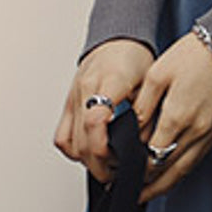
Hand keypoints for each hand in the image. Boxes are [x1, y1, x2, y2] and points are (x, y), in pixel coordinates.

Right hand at [54, 38, 155, 184]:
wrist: (117, 40)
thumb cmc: (134, 59)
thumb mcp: (149, 83)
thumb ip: (146, 113)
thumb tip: (145, 146)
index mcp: (108, 80)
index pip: (95, 120)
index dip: (104, 148)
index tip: (118, 161)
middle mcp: (85, 89)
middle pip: (82, 140)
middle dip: (101, 164)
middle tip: (119, 171)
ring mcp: (73, 97)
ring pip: (70, 143)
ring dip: (89, 161)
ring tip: (108, 164)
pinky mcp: (67, 105)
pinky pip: (62, 137)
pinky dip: (75, 151)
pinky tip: (91, 153)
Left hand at [131, 30, 211, 203]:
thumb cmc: (192, 55)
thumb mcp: (157, 75)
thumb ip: (143, 107)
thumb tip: (134, 132)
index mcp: (178, 117)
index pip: (154, 156)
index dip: (138, 169)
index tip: (125, 174)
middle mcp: (196, 131)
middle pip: (170, 171)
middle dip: (151, 186)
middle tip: (135, 195)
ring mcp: (210, 133)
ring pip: (186, 169)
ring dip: (168, 184)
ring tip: (151, 192)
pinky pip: (198, 157)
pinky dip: (182, 169)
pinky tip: (172, 172)